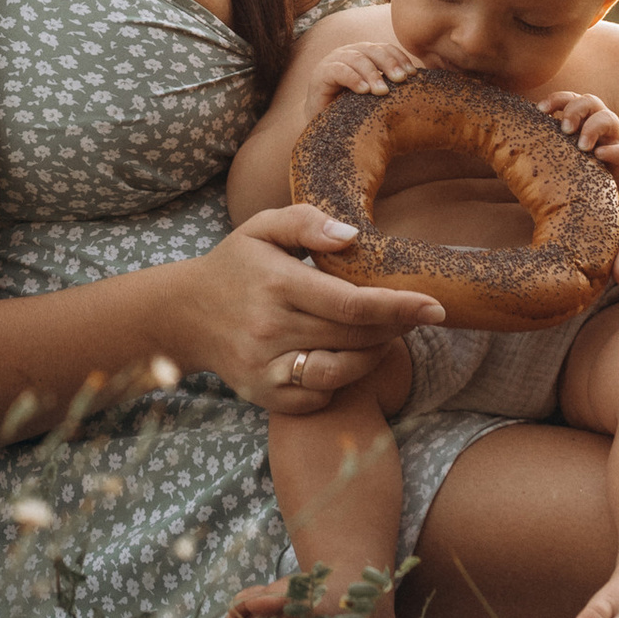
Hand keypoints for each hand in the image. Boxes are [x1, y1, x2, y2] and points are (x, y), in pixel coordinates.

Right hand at [183, 206, 436, 415]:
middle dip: (394, 328)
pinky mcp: (262, 394)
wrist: (183, 314)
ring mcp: (264, 366)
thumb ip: (306, 221)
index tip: (435, 306)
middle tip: (415, 314)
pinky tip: (344, 359)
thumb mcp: (262, 227)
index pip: (349, 303)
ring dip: (373, 357)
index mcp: (276, 283)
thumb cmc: (235, 265)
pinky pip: (318, 396)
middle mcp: (269, 328)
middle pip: (352, 338)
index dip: (397, 307)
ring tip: (384, 338)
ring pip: (340, 371)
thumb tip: (353, 237)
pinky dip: (340, 381)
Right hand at [301, 10, 411, 102]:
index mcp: (365, 55)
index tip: (413, 74)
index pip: (385, 48)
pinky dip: (353, 78)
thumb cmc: (353, 108)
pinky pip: (338, 70)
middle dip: (389, 63)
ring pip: (357, 58)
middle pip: (372, 50)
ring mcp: (334, 61)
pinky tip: (364, 90)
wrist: (322, 122)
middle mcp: (350, 53)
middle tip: (401, 79)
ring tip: (383, 91)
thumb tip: (420, 86)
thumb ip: (390, 86)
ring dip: (372, 73)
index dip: (399, 58)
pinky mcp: (321, 73)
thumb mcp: (375, 95)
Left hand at [538, 88, 618, 192]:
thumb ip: (546, 139)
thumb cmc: (581, 163)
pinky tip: (599, 156)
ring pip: (609, 118)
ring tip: (581, 146)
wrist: (615, 185)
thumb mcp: (563, 148)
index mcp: (583, 116)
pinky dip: (612, 150)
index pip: (570, 98)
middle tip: (564, 129)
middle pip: (590, 100)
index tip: (540, 111)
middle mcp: (600, 121)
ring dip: (592, 128)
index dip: (556, 100)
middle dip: (574, 111)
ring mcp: (616, 137)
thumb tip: (504, 137)